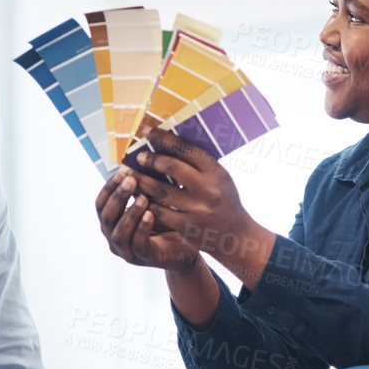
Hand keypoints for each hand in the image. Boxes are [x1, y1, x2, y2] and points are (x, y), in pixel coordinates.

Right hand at [94, 167, 201, 272]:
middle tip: (132, 180)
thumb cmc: (167, 221)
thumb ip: (144, 185)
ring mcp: (127, 251)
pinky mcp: (143, 259)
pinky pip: (138, 244)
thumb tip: (144, 155)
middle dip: (118, 197)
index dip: (109, 187)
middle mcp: (113, 237)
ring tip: (143, 198)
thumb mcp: (153, 201)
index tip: (122, 171)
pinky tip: (151, 214)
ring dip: (130, 214)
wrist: (187, 247)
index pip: (101, 203)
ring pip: (118, 233)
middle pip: (106, 217)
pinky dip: (142, 228)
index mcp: (112, 222)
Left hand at [129, 131, 275, 287]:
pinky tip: (138, 197)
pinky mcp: (186, 226)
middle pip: (171, 167)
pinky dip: (146, 203)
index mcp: (216, 172)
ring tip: (132, 175)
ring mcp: (196, 209)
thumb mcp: (220, 178)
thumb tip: (168, 144)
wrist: (235, 235)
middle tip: (140, 157)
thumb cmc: (224, 201)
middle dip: (151, 159)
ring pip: (160, 191)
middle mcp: (207, 189)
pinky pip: (159, 212)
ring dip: (143, 181)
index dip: (164, 138)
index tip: (148, 133)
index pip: (187, 149)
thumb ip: (199, 164)